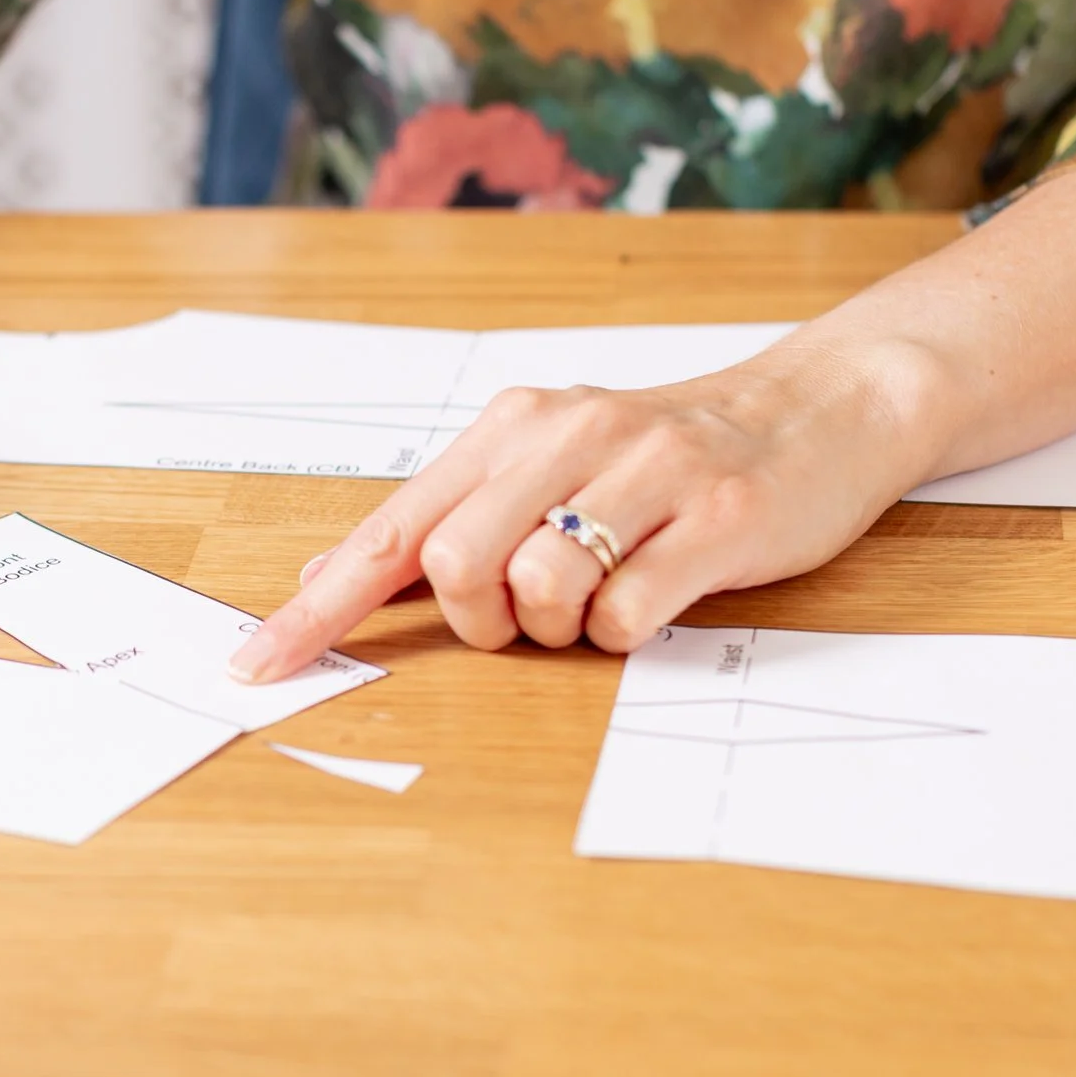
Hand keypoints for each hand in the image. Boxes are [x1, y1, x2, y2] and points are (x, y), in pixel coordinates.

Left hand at [227, 334, 948, 682]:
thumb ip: (446, 517)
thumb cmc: (670, 457)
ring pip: (539, 589)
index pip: (393, 527)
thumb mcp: (549, 466)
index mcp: (513, 427)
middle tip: (533, 614)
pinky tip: (655, 599)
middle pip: (457, 564)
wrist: (819, 412)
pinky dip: (624, 635)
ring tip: (605, 599)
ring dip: (561, 629)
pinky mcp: (715, 521)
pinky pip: (625, 616)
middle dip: (481, 620)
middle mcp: (569, 436)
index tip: (257, 664)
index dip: (319, 606)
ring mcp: (647, 474)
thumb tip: (324, 571)